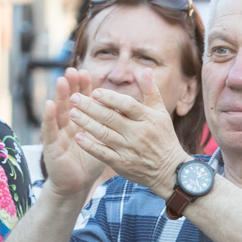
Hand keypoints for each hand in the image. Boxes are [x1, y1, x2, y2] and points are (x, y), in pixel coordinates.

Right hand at [40, 68, 105, 199]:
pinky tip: (49, 105)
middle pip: (69, 102)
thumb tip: (121, 106)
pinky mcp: (50, 147)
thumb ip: (108, 124)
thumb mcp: (101, 140)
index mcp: (80, 123)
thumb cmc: (89, 161)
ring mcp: (57, 135)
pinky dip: (49, 118)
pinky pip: (49, 131)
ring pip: (59, 112)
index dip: (83, 88)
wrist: (75, 185)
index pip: (82, 101)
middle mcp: (67, 125)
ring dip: (59, 96)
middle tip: (72, 70)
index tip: (86, 73)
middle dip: (71, 86)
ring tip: (61, 81)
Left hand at [68, 70, 190, 194]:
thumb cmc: (163, 137)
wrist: (169, 170)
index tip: (94, 91)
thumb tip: (145, 70)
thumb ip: (151, 91)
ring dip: (86, 123)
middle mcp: (137, 133)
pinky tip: (78, 137)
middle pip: (110, 118)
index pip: (127, 105)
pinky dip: (90, 146)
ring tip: (72, 113)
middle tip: (73, 98)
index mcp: (146, 118)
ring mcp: (128, 149)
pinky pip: (103, 153)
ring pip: (104, 134)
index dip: (110, 98)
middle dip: (90, 107)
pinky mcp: (121, 163)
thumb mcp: (161, 113)